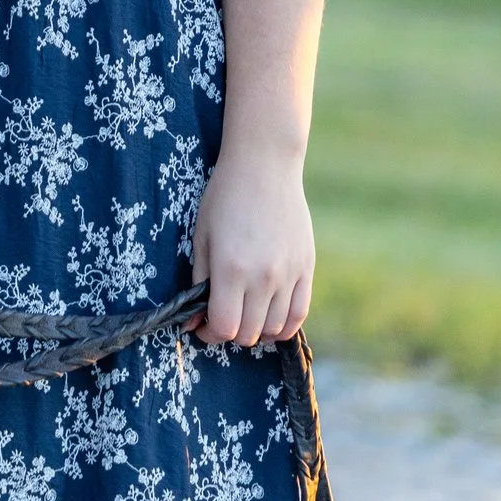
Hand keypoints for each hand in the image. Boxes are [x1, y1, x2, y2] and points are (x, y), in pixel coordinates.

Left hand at [190, 141, 313, 346]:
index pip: (224, 327)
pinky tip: (269, 318)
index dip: (208, 333)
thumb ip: (199, 281)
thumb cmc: (224, 197)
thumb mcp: (202, 236)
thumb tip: (194, 321)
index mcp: (231, 268)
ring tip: (244, 313)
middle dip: (229, 332)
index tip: (201, 325)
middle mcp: (263, 277)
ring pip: (273, 329)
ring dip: (256, 330)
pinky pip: (298, 315)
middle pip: (248, 334)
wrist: (264, 166)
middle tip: (221, 316)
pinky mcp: (306, 269)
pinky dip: (283, 326)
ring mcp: (288, 275)